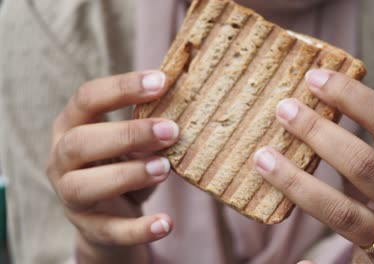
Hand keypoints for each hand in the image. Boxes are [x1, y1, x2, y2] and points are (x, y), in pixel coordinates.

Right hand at [46, 70, 177, 263]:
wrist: (109, 216)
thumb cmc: (122, 165)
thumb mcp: (133, 142)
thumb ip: (149, 126)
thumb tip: (188, 106)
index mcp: (71, 127)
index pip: (86, 99)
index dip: (122, 88)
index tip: (162, 81)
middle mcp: (61, 160)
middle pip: (80, 142)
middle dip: (127, 134)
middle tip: (171, 131)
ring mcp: (70, 197)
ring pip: (85, 186)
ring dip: (128, 174)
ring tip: (165, 167)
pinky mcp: (89, 228)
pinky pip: (111, 230)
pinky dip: (139, 228)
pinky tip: (166, 223)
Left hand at [254, 70, 373, 263]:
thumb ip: (360, 144)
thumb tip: (308, 103)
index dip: (351, 96)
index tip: (313, 77)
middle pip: (364, 163)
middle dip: (319, 133)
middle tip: (283, 110)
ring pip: (343, 211)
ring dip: (297, 183)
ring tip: (262, 158)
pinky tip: (293, 259)